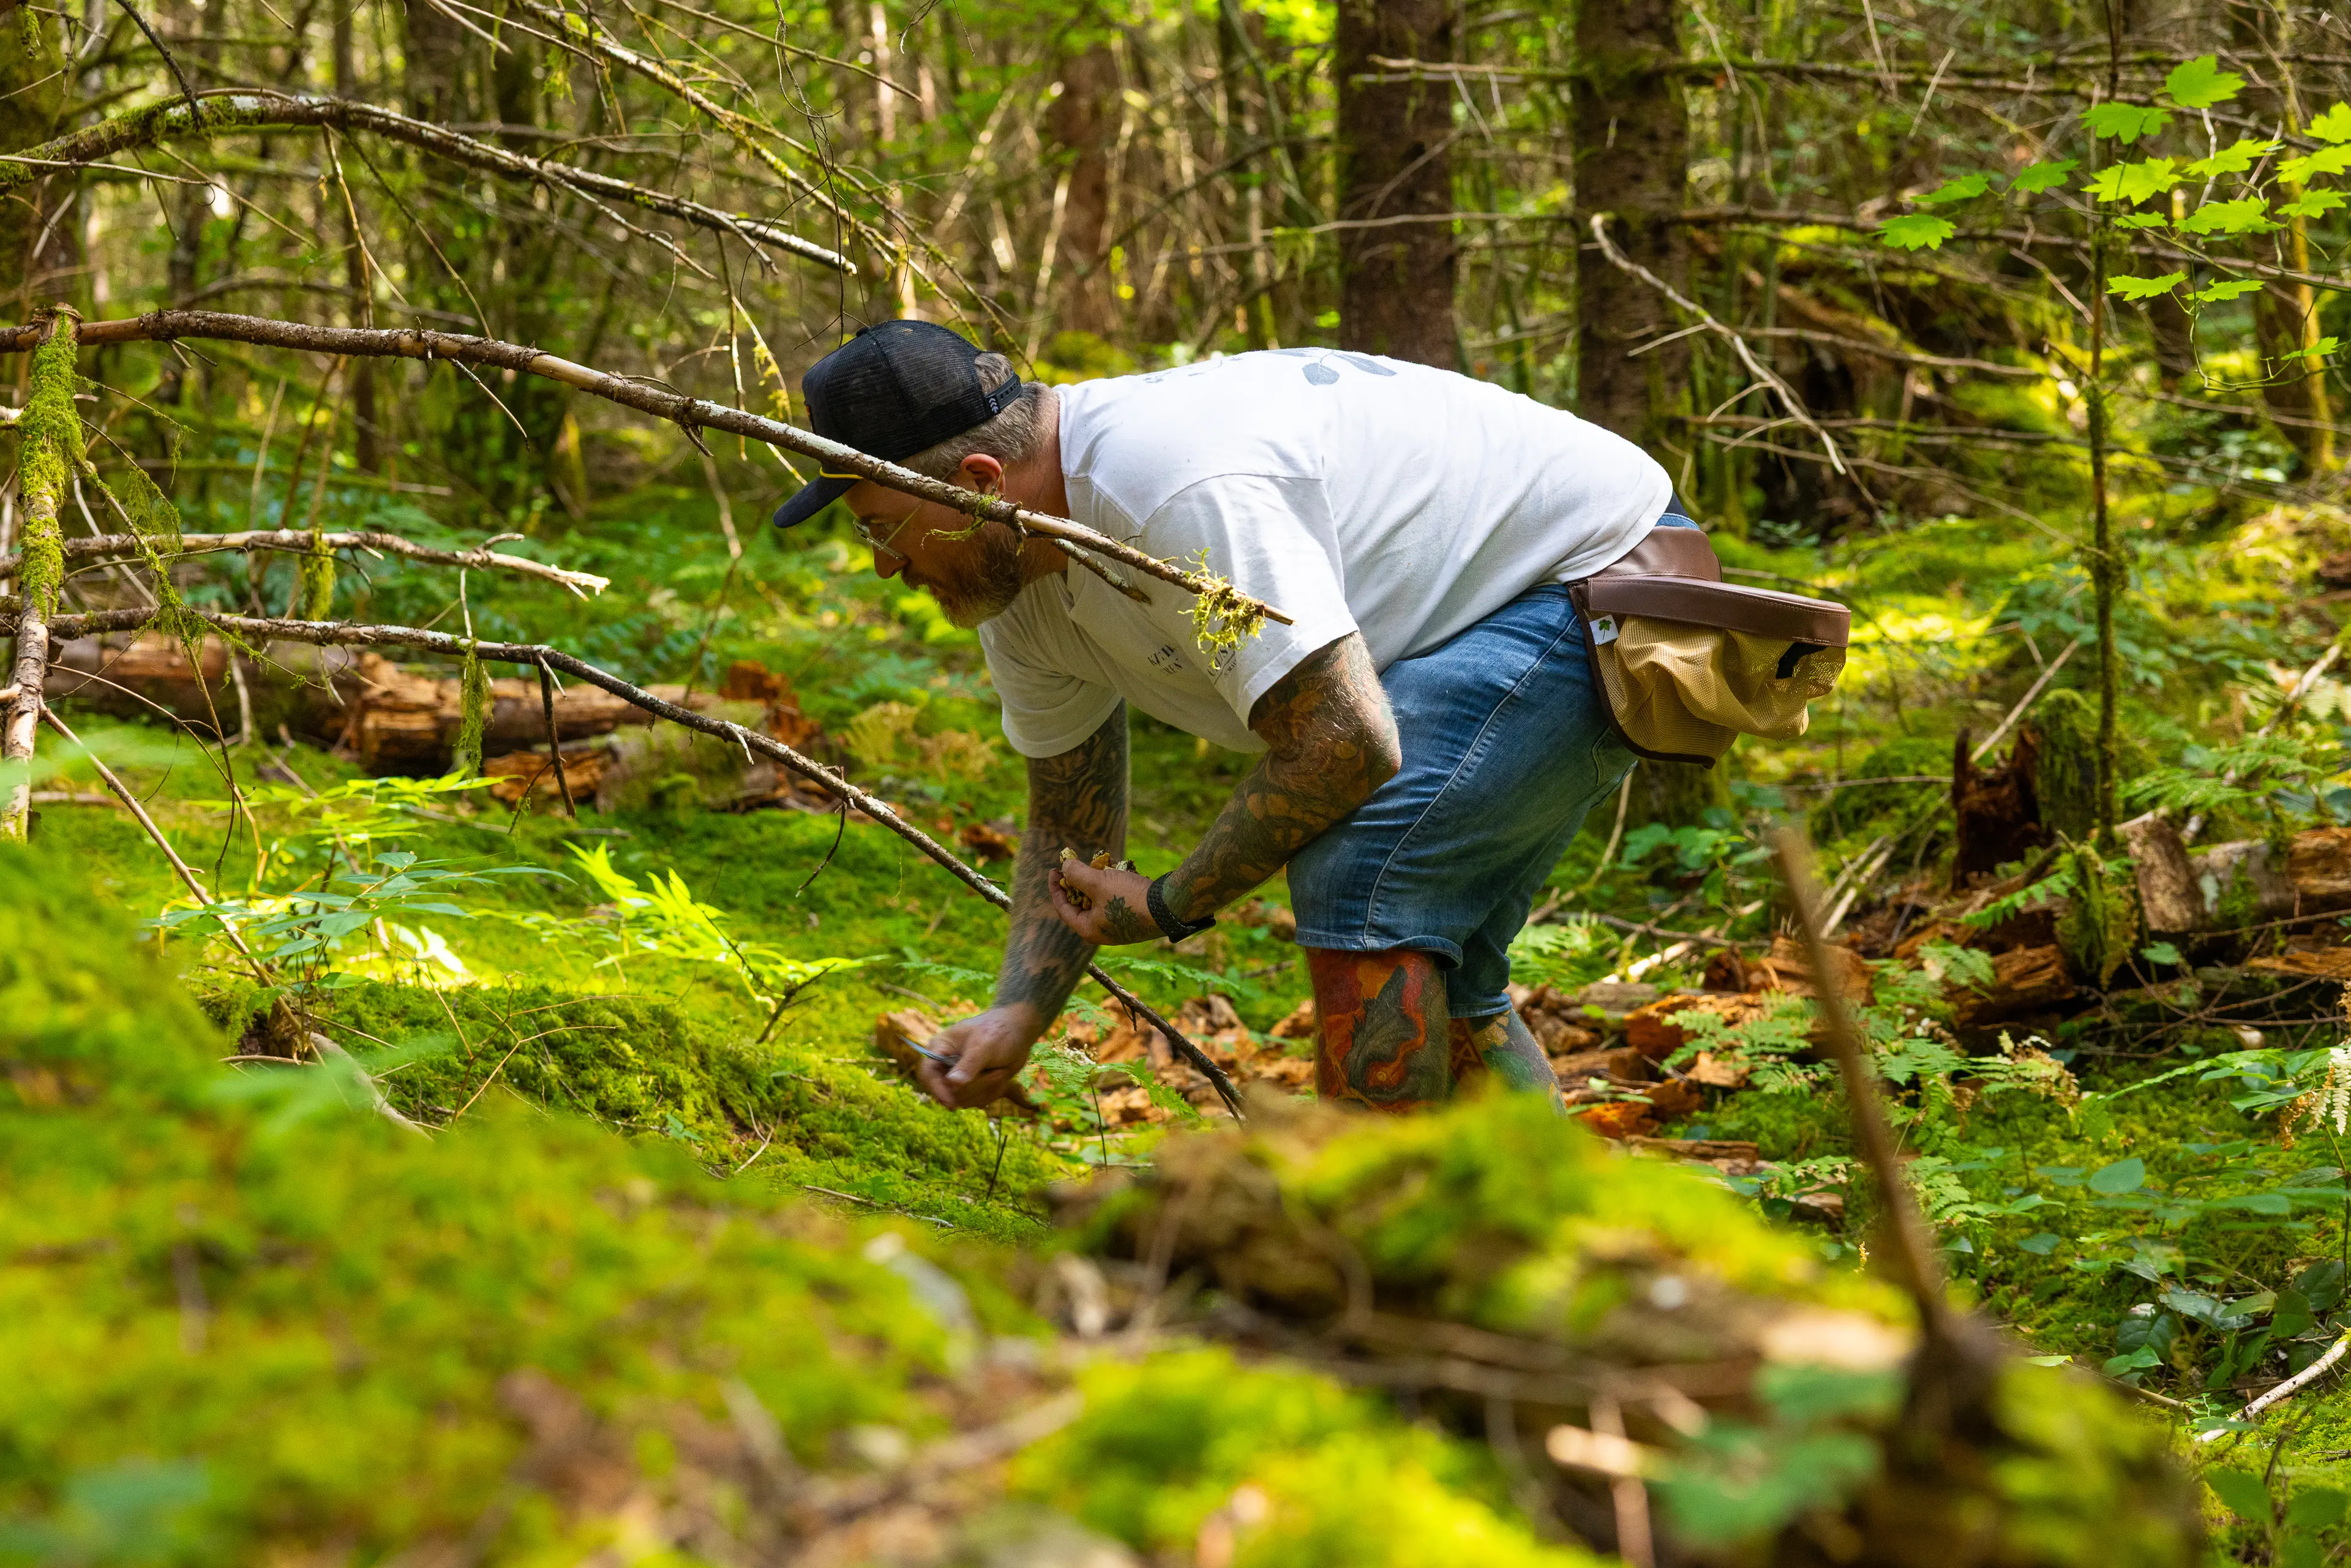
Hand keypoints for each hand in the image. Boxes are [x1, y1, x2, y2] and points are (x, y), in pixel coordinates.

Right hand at [918, 1005, 1040, 1109]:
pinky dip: (992, 1092)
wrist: (1018, 1032)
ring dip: (986, 1089)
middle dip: (974, 1087)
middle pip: (947, 1092)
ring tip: (1000, 1072)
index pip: (927, 1074)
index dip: (937, 1090)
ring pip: (964, 1100)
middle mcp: (945, 1065)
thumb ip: (969, 1064)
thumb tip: (953, 1083)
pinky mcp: (973, 1087)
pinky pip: (977, 1102)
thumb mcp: (984, 1045)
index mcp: (939, 1048)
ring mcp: (959, 1078)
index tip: (951, 1103)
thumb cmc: (998, 1031)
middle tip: (996, 1073)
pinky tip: (1000, 1076)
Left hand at [1050, 857, 1159, 944]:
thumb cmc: (1129, 898)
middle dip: (1080, 882)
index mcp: (1088, 929)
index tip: (1055, 869)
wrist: (1169, 908)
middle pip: (1082, 904)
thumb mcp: (1098, 882)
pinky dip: (1114, 887)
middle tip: (1079, 865)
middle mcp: (1102, 932)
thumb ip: (1077, 874)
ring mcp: (1119, 927)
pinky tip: (1120, 872)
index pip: (1063, 908)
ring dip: (1099, 882)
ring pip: (1100, 901)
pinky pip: (1116, 901)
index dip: (1056, 887)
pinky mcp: (1133, 920)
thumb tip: (1065, 867)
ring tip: (1102, 864)